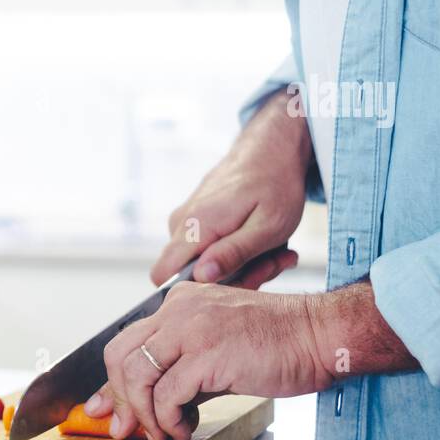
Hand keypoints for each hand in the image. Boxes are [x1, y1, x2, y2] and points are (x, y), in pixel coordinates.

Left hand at [83, 280, 416, 439]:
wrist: (321, 336)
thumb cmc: (278, 345)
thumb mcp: (217, 352)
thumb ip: (179, 375)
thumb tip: (144, 410)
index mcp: (179, 303)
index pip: (126, 342)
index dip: (113, 383)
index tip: (108, 411)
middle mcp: (178, 309)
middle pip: (120, 357)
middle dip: (120, 400)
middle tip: (132, 429)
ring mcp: (191, 328)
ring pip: (137, 376)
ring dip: (145, 414)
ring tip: (166, 432)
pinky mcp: (207, 353)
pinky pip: (166, 394)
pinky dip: (169, 419)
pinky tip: (186, 428)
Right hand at [150, 89, 310, 286]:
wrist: (271, 149)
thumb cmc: (275, 184)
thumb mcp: (268, 226)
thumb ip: (233, 253)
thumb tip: (201, 277)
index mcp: (194, 225)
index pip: (164, 276)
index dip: (196, 290)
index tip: (239, 281)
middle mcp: (181, 223)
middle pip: (189, 275)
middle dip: (235, 278)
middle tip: (274, 264)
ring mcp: (185, 221)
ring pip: (202, 264)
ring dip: (241, 266)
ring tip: (274, 250)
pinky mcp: (194, 221)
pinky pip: (208, 250)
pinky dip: (237, 252)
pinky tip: (262, 242)